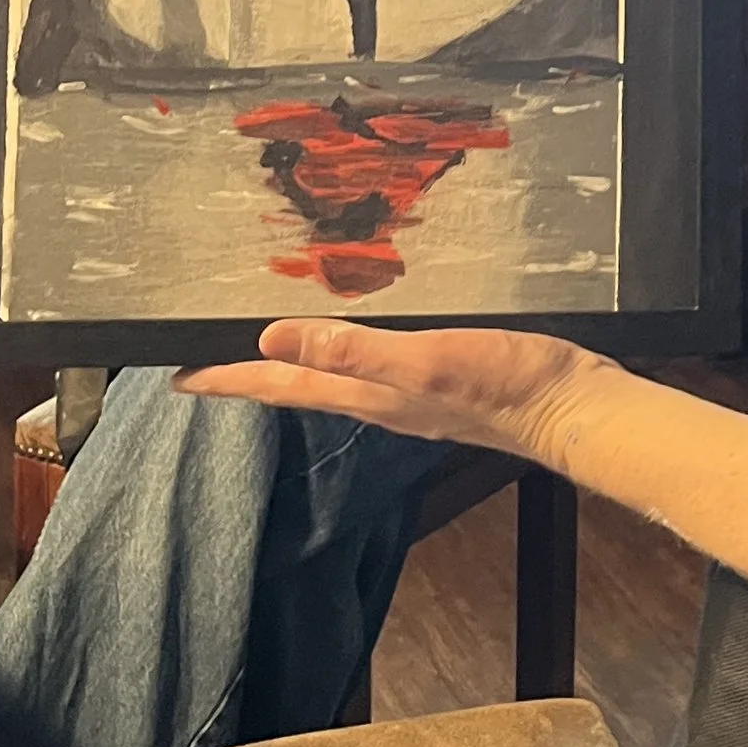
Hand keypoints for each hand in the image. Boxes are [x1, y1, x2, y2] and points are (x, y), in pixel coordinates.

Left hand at [178, 318, 602, 463]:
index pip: (281, 385)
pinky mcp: (443, 383)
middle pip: (299, 385)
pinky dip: (347, 352)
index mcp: (367, 394)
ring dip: (296, 363)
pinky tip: (360, 338)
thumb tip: (272, 336)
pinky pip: (375, 366)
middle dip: (252, 373)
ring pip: (335, 378)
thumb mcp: (423, 360)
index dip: (228, 380)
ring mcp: (411, 395)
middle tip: (209, 360)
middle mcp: (380, 400)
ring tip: (266, 345)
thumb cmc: (502, 386)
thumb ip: (353, 349)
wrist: (571, 409)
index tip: (177, 378)